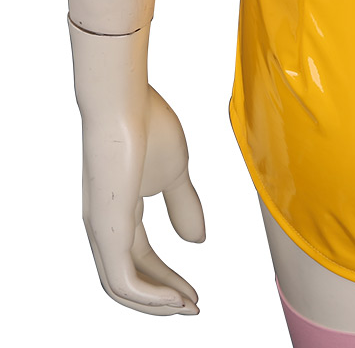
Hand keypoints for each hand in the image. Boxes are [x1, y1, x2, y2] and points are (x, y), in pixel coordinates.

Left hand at [79, 84, 204, 314]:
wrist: (125, 103)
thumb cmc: (148, 126)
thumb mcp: (176, 172)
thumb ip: (184, 205)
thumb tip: (197, 241)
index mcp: (119, 213)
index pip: (140, 260)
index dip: (169, 279)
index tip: (196, 292)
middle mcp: (102, 228)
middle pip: (130, 279)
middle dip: (163, 298)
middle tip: (195, 307)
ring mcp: (101, 230)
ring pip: (122, 287)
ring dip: (157, 304)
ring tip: (188, 307)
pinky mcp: (105, 228)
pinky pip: (122, 280)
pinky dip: (149, 296)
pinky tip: (174, 300)